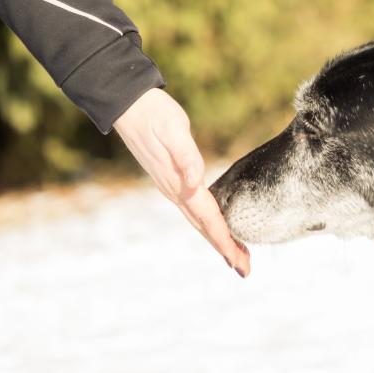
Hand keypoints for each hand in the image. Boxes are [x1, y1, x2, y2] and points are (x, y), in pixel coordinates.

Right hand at [114, 88, 250, 276]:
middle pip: (204, 227)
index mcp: (179, 183)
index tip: (239, 261)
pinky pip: (193, 209)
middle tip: (245, 269)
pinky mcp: (170, 179)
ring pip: (198, 220)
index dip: (224, 241)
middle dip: (225, 249)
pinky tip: (215, 225)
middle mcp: (174, 190)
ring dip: (218, 239)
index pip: (207, 219)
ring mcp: (170, 186)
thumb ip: (186, 156)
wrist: (128, 103)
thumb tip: (195, 182)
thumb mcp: (173, 129)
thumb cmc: (155, 113)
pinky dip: (207, 223)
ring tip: (237, 255)